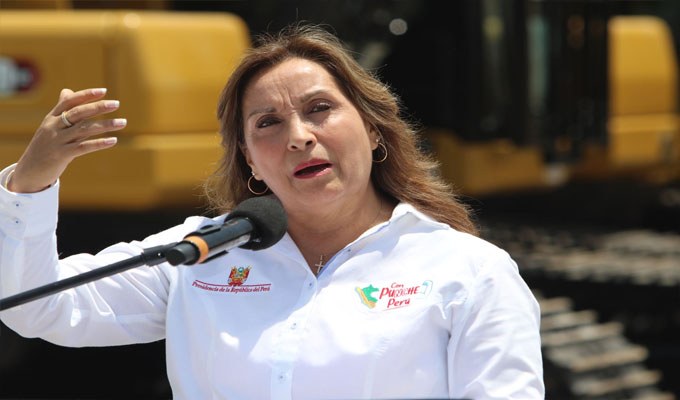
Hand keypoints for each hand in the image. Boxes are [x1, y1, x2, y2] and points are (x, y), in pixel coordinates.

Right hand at [7, 88, 125, 192]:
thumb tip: (67, 90)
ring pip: (84, 129)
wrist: (29, 171)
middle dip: (98, 107)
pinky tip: (113, 141)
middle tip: (117, 104)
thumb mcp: (50, 126)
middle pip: (78, 113)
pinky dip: (99, 143)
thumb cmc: (45, 146)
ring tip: (123, 122)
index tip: (104, 91)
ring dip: (106, 125)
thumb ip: (61, 110)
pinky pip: (83, 147)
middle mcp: (53, 127)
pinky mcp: (61, 155)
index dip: (86, 95)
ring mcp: (57, 141)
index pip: (69, 101)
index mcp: (51, 118)